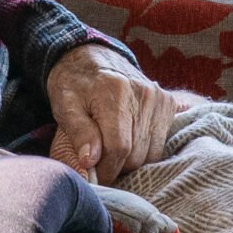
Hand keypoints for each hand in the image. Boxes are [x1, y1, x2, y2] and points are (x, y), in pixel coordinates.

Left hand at [45, 43, 177, 183]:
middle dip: (117, 167)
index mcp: (115, 92)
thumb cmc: (74, 83)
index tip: (94, 175)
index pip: (119, 148)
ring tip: (112, 153)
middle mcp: (143, 94)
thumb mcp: (65, 105)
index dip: (106, 169)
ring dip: (131, 161)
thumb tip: (90, 162)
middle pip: (136, 153)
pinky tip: (127, 142)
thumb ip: (79, 132)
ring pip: (151, 152)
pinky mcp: (168, 102)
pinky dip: (144, 150)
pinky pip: (160, 142)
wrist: (92, 57)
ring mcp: (159, 98)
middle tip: (99, 164)